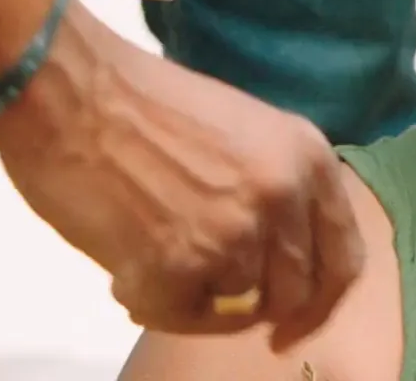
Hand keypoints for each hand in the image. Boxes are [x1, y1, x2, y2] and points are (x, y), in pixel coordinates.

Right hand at [0, 9, 364, 349]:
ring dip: (194, 297)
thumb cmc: (144, 102)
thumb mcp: (246, 131)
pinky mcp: (181, 264)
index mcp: (308, 158)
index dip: (322, 303)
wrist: (71, 89)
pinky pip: (182, 317)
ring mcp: (236, 233)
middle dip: (257, 312)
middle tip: (212, 303)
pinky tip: (125, 268)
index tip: (294, 326)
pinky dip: (151, 302)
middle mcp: (284, 196)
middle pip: (296, 294)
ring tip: (149, 257)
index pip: (343, 258)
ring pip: (237, 309)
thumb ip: (275, 189)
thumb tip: (275, 259)